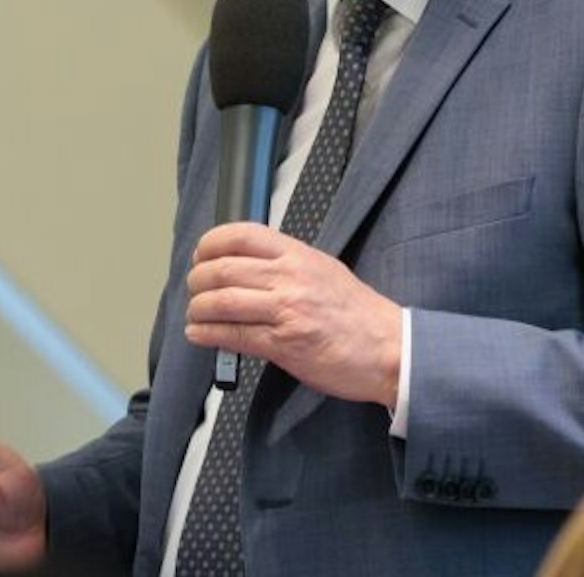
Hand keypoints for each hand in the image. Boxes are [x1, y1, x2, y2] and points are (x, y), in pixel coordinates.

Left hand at [185, 222, 402, 407]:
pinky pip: (233, 335)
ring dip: (198, 309)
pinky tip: (199, 333)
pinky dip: (207, 333)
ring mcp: (286, 310)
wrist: (389, 349)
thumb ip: (288, 266)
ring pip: (222, 301)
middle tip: (194, 288)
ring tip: (194, 314)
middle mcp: (290, 277)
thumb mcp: (325, 271)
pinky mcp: (283, 343)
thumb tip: (249, 267)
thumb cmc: (360, 315)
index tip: (202, 254)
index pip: (242, 235)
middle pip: (223, 269)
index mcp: (299, 255)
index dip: (211, 243)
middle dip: (198, 280)